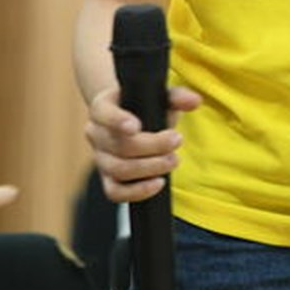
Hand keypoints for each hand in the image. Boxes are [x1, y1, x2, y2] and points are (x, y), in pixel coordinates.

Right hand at [84, 84, 200, 203]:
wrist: (130, 123)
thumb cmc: (144, 107)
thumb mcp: (159, 97)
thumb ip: (177, 97)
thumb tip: (194, 101)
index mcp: (102, 108)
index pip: (103, 114)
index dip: (117, 121)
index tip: (136, 126)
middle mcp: (95, 133)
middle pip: (119, 145)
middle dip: (152, 146)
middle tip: (177, 140)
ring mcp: (100, 158)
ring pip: (118, 169)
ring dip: (150, 167)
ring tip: (173, 160)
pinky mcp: (107, 179)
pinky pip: (115, 192)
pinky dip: (137, 191)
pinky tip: (159, 183)